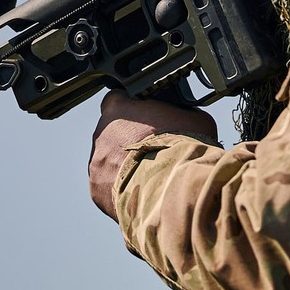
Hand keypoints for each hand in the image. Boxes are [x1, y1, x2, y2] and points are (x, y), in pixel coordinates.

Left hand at [88, 91, 218, 219]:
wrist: (172, 188)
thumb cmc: (182, 148)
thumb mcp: (194, 118)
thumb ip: (179, 114)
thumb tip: (182, 117)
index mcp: (119, 108)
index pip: (118, 99)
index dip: (133, 108)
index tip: (146, 118)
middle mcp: (101, 132)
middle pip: (112, 132)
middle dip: (129, 140)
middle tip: (152, 150)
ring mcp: (96, 162)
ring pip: (108, 160)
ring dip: (124, 165)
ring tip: (149, 174)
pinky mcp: (97, 188)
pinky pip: (108, 186)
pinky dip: (122, 188)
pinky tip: (141, 190)